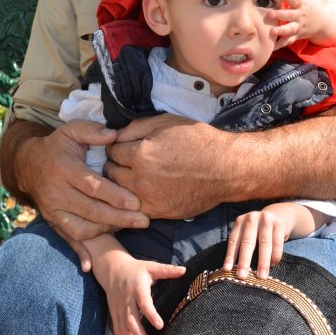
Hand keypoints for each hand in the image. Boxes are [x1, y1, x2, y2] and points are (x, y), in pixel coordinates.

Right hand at [11, 120, 149, 268]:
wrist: (30, 163)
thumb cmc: (58, 145)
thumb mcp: (73, 130)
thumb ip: (94, 132)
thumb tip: (115, 136)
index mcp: (64, 169)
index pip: (92, 186)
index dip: (115, 195)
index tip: (136, 202)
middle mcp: (56, 192)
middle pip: (91, 210)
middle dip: (119, 218)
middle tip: (143, 220)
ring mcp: (53, 210)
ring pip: (81, 228)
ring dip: (107, 232)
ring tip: (130, 228)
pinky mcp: (51, 221)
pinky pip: (66, 239)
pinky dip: (79, 252)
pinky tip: (91, 264)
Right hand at [96, 254, 184, 334]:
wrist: (113, 269)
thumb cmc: (136, 269)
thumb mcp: (151, 266)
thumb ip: (167, 270)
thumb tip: (184, 270)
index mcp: (137, 287)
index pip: (144, 302)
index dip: (151, 314)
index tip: (160, 325)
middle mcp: (127, 300)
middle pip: (131, 320)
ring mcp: (119, 308)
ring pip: (123, 329)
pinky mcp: (114, 314)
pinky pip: (116, 331)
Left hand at [105, 114, 232, 217]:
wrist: (224, 168)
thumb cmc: (197, 140)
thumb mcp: (165, 121)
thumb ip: (135, 127)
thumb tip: (115, 136)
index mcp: (140, 154)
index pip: (112, 151)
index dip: (115, 146)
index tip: (120, 146)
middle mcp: (140, 179)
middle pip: (111, 173)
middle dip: (114, 165)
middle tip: (122, 160)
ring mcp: (149, 199)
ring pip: (119, 193)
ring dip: (120, 184)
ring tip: (130, 175)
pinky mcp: (159, 213)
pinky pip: (134, 208)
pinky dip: (132, 200)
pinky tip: (141, 190)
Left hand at [223, 204, 293, 279]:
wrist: (278, 215)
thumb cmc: (259, 231)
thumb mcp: (248, 233)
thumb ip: (242, 246)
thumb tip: (235, 269)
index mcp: (240, 221)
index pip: (233, 240)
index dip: (230, 255)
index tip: (227, 270)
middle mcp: (251, 218)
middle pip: (247, 242)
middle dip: (244, 260)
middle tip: (242, 276)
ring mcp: (266, 219)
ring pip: (264, 243)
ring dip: (262, 262)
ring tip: (261, 276)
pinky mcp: (279, 224)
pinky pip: (277, 242)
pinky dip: (275, 255)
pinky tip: (273, 265)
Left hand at [268, 0, 323, 47]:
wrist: (326, 21)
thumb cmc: (312, 5)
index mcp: (302, 4)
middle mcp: (300, 15)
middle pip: (290, 15)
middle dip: (280, 15)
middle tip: (270, 14)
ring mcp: (299, 26)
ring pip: (289, 29)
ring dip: (280, 31)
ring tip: (271, 31)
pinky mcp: (298, 35)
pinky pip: (289, 40)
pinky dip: (281, 44)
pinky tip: (272, 47)